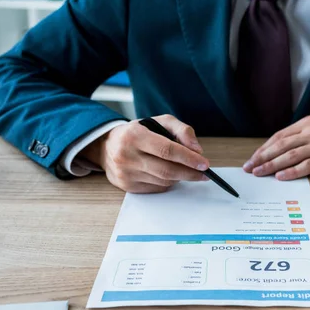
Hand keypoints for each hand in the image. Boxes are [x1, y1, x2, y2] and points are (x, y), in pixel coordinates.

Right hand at [81, 115, 209, 193]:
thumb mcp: (158, 121)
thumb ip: (181, 130)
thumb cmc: (137, 132)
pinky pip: (156, 188)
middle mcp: (127, 156)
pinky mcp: (127, 186)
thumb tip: (197, 149)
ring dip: (180, 177)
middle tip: (203, 173)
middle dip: (189, 172)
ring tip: (187, 170)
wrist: (106, 146)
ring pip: (163, 180)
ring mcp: (126, 173)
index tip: (204, 164)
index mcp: (134, 136)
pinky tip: (170, 174)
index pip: (167, 150)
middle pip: (166, 169)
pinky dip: (168, 182)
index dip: (188, 158)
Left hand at [243, 115, 309, 180]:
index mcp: (309, 123)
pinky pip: (306, 165)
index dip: (264, 148)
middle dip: (262, 157)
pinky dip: (291, 171)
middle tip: (249, 168)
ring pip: (290, 155)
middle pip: (280, 145)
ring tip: (259, 173)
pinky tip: (281, 177)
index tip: (253, 158)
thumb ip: (305, 136)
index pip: (280, 136)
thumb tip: (284, 149)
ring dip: (271, 165)